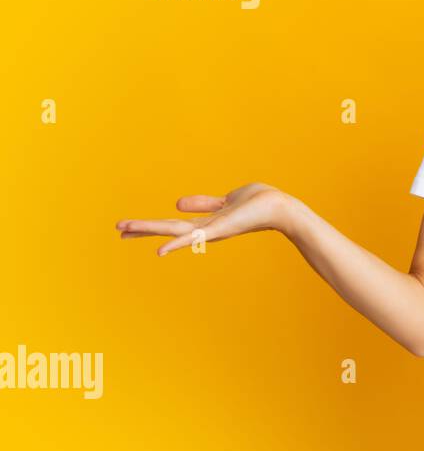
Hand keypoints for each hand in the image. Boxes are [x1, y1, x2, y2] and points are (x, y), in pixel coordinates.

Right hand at [115, 182, 292, 255]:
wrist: (279, 208)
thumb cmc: (259, 204)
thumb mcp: (226, 199)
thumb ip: (203, 203)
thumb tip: (176, 203)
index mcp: (206, 222)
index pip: (173, 224)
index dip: (151, 225)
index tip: (127, 227)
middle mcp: (205, 229)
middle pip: (168, 229)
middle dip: (143, 228)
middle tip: (117, 229)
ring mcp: (210, 231)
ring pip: (173, 231)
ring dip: (149, 229)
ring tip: (123, 229)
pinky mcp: (218, 229)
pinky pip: (194, 238)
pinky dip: (177, 244)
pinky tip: (159, 250)